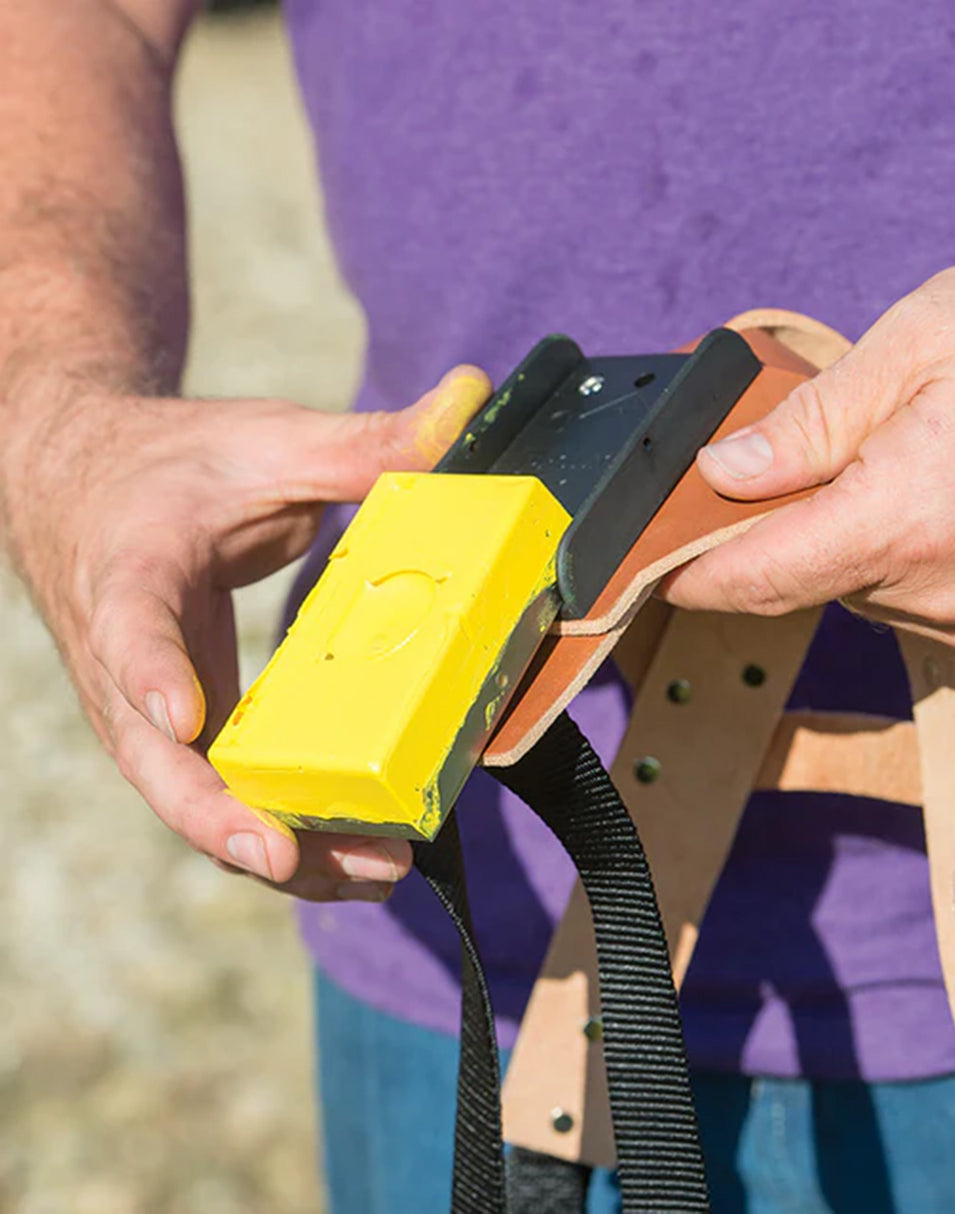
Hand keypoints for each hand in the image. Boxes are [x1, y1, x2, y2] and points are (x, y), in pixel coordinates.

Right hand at [2, 365, 490, 897]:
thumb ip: (364, 439)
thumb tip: (471, 395)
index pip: (126, 629)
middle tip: (290, 852)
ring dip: (272, 847)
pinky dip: (283, 826)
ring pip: (193, 800)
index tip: (182, 714)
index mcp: (130, 571)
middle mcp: (125, 661)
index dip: (150, 675)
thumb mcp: (265, 440)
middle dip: (221, 815)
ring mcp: (148, 708)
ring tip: (371, 872)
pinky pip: (224, 793)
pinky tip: (358, 853)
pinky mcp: (181, 729)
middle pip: (154, 759)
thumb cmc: (171, 464)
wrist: (80, 485)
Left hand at [664, 246, 954, 659]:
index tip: (650, 569)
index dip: (692, 573)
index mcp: (903, 521)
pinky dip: (916, 562)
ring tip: (919, 462)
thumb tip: (722, 471)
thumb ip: (807, 421)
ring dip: (864, 538)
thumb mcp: (916, 343)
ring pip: (869, 592)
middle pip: (812, 578)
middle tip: (828, 450)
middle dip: (795, 524)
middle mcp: (942, 594)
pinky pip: (926, 608)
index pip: (756, 578)